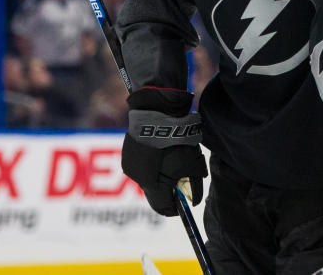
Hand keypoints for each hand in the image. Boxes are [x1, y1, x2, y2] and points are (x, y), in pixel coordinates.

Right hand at [121, 87, 206, 216]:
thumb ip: (195, 188)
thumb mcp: (194, 165)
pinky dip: (151, 164)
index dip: (174, 209)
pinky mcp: (128, 152)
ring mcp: (130, 165)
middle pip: (153, 194)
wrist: (159, 113)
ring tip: (171, 164)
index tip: (183, 206)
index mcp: (153, 185)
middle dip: (167, 192)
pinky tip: (161, 152)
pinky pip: (140, 165)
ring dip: (158, 177)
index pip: (163, 208)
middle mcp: (138, 178)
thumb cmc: (178, 141)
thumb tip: (194, 201)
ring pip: (146, 179)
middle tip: (180, 184)